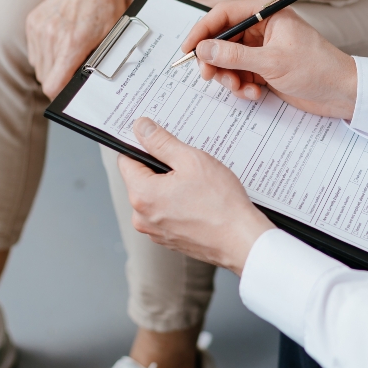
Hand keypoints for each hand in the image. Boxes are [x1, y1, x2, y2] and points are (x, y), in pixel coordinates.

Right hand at [26, 0, 130, 99]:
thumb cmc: (107, 3)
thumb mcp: (112, 36)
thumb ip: (99, 63)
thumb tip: (91, 87)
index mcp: (71, 43)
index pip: (53, 86)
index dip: (61, 96)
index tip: (70, 96)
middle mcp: (50, 36)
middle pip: (45, 78)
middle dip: (59, 81)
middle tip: (75, 75)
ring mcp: (38, 27)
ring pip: (38, 65)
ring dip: (52, 67)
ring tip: (70, 57)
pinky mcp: (32, 20)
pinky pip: (34, 50)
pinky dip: (46, 53)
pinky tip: (62, 44)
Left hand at [118, 117, 274, 275]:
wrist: (241, 240)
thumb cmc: (221, 204)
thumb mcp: (191, 160)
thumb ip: (161, 142)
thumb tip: (141, 128)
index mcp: (142, 195)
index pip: (126, 160)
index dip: (142, 146)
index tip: (159, 142)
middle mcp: (142, 217)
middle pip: (140, 179)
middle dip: (160, 168)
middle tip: (187, 165)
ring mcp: (155, 231)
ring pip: (154, 197)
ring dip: (170, 187)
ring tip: (197, 186)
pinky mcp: (168, 239)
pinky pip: (165, 213)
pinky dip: (178, 204)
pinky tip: (199, 201)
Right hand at [182, 0, 357, 119]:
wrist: (343, 93)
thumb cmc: (317, 69)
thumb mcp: (272, 62)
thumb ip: (234, 55)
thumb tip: (204, 49)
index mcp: (268, 13)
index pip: (224, 14)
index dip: (202, 31)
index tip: (188, 50)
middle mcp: (264, 28)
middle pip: (223, 39)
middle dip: (215, 60)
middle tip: (209, 77)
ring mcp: (264, 49)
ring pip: (230, 60)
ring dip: (229, 77)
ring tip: (241, 88)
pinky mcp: (267, 69)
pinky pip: (241, 74)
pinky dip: (242, 85)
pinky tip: (254, 94)